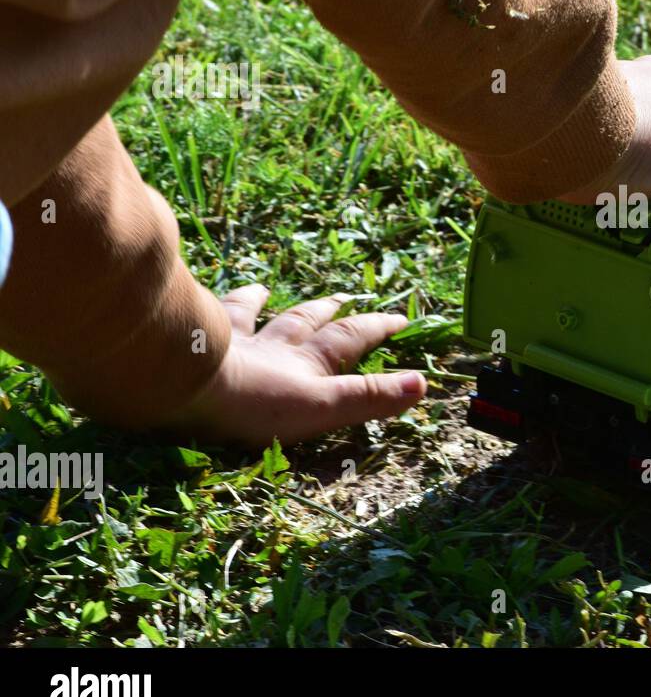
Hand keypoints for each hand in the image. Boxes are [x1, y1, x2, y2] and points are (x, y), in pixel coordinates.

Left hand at [179, 286, 426, 445]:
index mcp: (305, 362)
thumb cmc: (252, 402)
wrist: (180, 379)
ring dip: (260, 302)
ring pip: (250, 314)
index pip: (351, 339)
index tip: (400, 318)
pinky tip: (194, 299)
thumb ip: (368, 396)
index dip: (377, 328)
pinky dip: (202, 306)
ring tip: (262, 289)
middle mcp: (271, 345)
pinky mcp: (190, 342)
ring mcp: (229, 341)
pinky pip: (200, 316)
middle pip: (305, 321)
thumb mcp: (321, 406)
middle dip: (327, 311)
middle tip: (341, 298)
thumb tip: (423, 383)